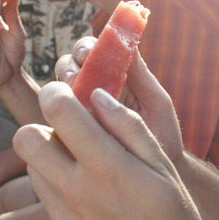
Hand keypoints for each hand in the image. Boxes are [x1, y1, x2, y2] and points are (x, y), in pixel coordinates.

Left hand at [13, 83, 218, 219]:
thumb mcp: (163, 167)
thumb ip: (129, 127)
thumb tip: (98, 96)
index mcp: (106, 166)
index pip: (59, 112)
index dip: (57, 92)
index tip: (67, 90)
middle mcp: (76, 190)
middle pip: (26, 138)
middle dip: (42, 123)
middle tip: (69, 127)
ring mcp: (64, 216)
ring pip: (30, 167)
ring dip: (48, 155)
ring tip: (80, 160)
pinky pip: (45, 198)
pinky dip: (58, 185)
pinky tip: (90, 194)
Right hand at [55, 40, 183, 163]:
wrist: (159, 176)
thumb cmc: (163, 135)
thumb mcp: (156, 103)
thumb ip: (142, 75)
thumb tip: (127, 42)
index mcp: (117, 76)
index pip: (93, 52)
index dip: (87, 48)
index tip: (88, 53)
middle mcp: (94, 90)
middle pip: (70, 67)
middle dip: (70, 66)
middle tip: (77, 76)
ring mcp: (80, 113)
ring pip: (59, 92)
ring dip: (62, 89)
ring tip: (74, 98)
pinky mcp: (69, 136)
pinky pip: (56, 122)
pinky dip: (57, 118)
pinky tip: (64, 122)